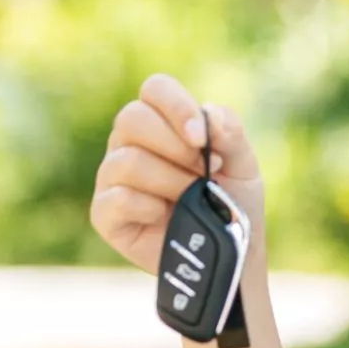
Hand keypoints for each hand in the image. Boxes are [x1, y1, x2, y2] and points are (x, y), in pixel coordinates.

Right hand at [91, 74, 265, 273]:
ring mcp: (113, 178)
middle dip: (175, 147)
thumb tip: (209, 116)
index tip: (201, 137)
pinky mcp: (105, 213)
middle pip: (132, 118)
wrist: (229, 257)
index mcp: (161, 123)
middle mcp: (130, 144)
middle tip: (203, 172)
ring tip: (190, 198)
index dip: (176, 106)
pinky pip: (117, 198)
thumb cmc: (232, 207)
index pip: (154, 89)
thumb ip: (231, 133)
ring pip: (128, 160)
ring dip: (169, 181)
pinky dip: (148, 207)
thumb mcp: (244, 166)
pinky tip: (164, 218)